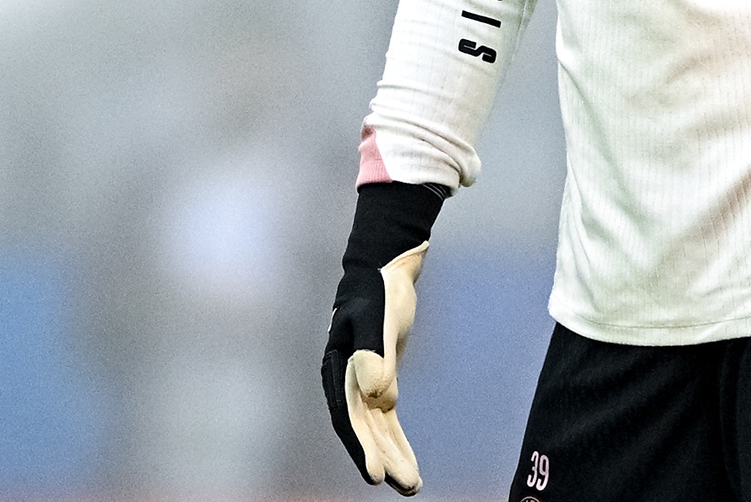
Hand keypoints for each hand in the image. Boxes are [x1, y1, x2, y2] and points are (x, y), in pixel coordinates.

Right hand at [322, 182, 444, 493]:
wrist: (385, 271)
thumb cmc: (378, 291)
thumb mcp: (377, 318)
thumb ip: (373, 354)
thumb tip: (378, 397)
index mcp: (337, 369)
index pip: (349, 417)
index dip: (361, 447)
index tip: (377, 474)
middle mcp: (345, 383)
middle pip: (363, 430)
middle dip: (382, 460)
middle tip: (405, 485)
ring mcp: (362, 386)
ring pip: (376, 431)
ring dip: (393, 457)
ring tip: (413, 486)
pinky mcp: (380, 384)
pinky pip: (387, 421)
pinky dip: (397, 441)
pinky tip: (409, 463)